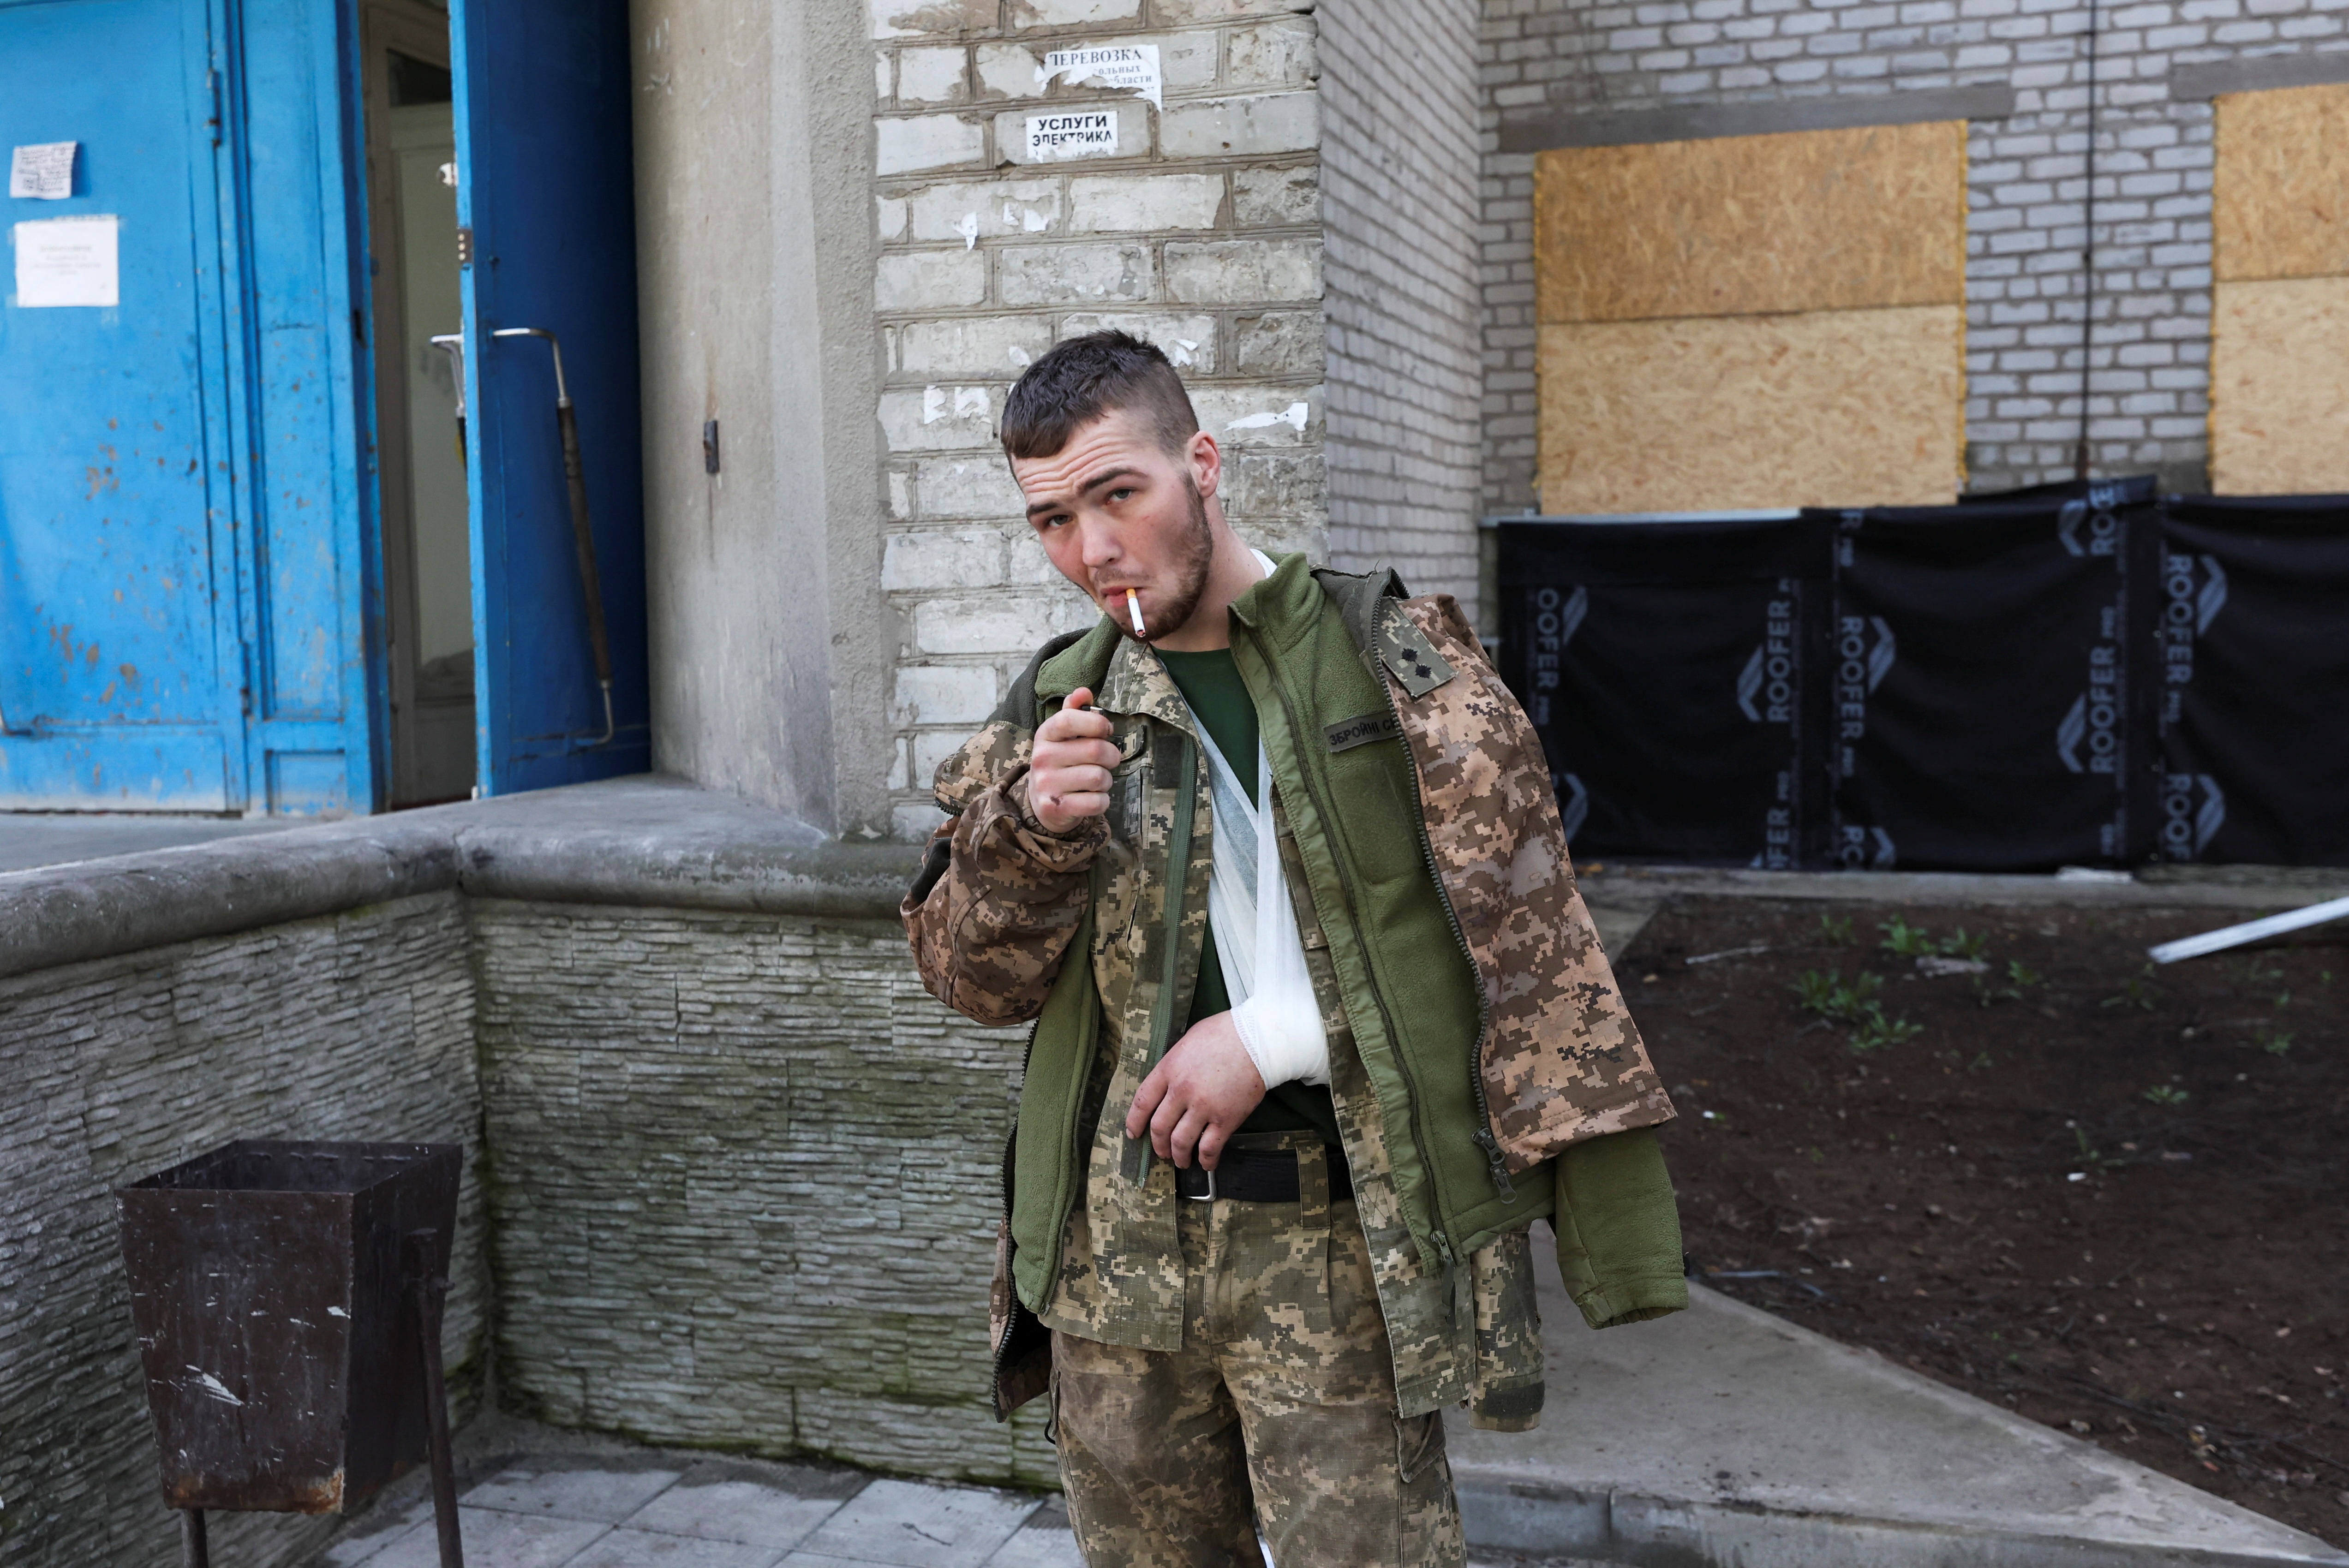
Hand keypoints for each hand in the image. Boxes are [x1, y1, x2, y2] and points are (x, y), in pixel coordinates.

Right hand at [1026, 688, 1120, 835]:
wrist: (1042, 802)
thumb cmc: (1061, 762)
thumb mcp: (1062, 735)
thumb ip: (1074, 712)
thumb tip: (1084, 691)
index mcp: (1045, 734)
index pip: (1069, 719)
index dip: (1097, 723)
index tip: (1106, 730)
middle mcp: (1042, 757)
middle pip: (1095, 750)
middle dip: (1112, 755)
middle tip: (1109, 760)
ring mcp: (1047, 784)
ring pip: (1099, 777)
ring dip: (1107, 780)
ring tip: (1097, 780)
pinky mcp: (1056, 807)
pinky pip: (1096, 802)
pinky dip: (1102, 801)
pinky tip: (1093, 797)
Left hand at [1125, 1011, 1266, 1170]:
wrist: (1257, 1039)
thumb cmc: (1224, 1034)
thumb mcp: (1187, 1042)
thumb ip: (1174, 1065)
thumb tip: (1168, 1081)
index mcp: (1169, 1070)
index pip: (1143, 1102)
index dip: (1135, 1121)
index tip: (1133, 1133)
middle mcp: (1182, 1091)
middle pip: (1159, 1127)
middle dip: (1158, 1145)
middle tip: (1161, 1152)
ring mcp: (1203, 1107)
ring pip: (1181, 1142)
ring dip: (1178, 1156)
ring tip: (1181, 1161)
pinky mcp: (1226, 1119)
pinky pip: (1210, 1148)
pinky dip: (1205, 1160)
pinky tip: (1206, 1163)